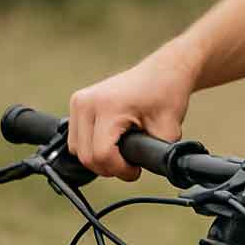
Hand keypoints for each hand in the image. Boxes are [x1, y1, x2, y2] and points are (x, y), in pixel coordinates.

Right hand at [68, 42, 199, 180]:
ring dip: (99, 159)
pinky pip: (76, 139)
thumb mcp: (168, 132)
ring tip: (122, 154)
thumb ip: (155, 155)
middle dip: (110, 168)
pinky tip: (112, 144)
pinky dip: (92, 148)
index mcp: (107, 107)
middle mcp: (86, 102)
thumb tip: (146, 170)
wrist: (161, 74)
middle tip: (131, 165)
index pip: (101, 155)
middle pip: (85, 156)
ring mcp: (79, 101)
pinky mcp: (78, 104)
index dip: (121, 170)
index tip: (136, 169)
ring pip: (77, 150)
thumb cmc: (165, 96)